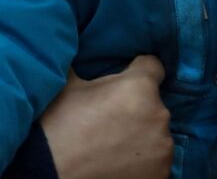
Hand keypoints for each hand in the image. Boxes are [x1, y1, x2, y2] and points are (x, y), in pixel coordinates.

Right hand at [41, 55, 172, 178]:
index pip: (153, 66)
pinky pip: (155, 158)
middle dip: (135, 105)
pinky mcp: (163, 174)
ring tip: (112, 142)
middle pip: (153, 102)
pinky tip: (118, 159)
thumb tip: (74, 50)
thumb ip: (83, 66)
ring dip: (141, 132)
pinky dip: (141, 158)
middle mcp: (159, 115)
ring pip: (155, 131)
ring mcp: (163, 148)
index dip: (138, 69)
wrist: (53, 173)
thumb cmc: (59, 125)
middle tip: (108, 115)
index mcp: (138, 88)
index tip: (125, 77)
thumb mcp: (67, 85)